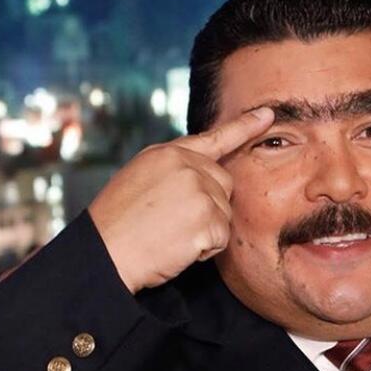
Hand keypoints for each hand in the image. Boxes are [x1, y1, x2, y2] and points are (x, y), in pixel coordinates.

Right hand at [88, 106, 274, 293]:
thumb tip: (203, 171)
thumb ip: (173, 169)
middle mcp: (186, 165)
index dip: (244, 126)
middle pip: (225, 183)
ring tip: (168, 235)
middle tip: (173, 222)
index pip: (214, 137)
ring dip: (204, 230)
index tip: (268, 115)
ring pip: (224, 212)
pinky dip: (203, 250)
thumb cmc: (115, 224)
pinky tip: (176, 248)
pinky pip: (221, 238)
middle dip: (210, 205)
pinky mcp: (207, 218)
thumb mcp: (138, 178)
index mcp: (167, 153)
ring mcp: (199, 189)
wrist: (102, 255)